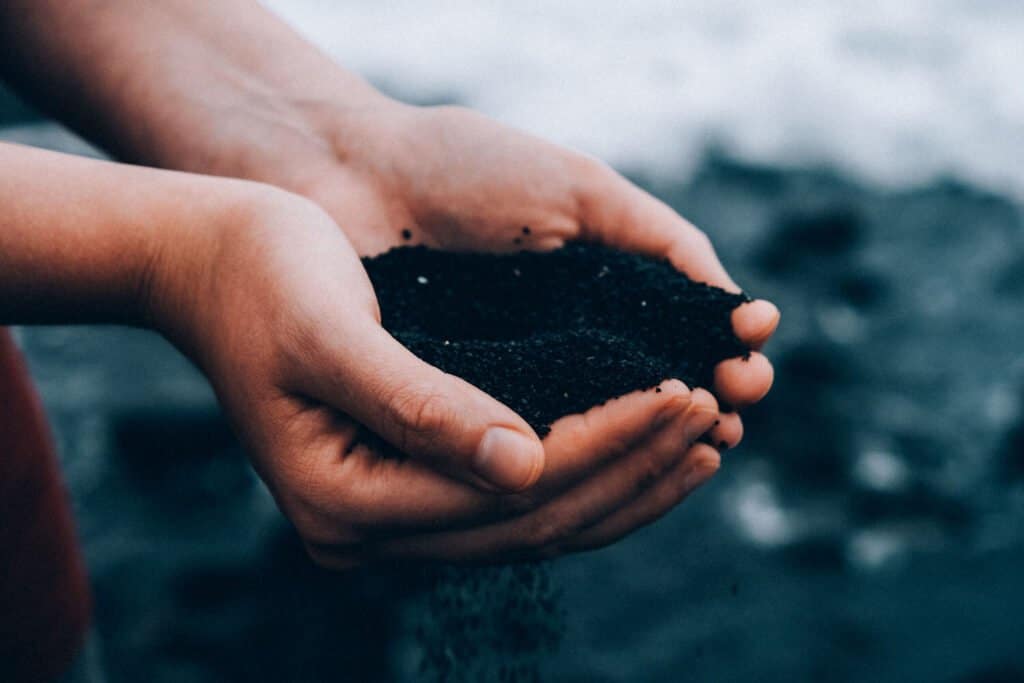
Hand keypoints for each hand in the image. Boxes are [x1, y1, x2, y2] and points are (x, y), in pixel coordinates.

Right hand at [149, 186, 726, 565]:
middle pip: (533, 522)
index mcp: (343, 504)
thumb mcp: (332, 334)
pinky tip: (638, 447)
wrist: (204, 263)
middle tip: (714, 417)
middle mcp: (367, 533)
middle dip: (631, 468)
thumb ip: (421, 408)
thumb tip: (526, 466)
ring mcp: (387, 520)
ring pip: (535, 525)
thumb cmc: (260, 277)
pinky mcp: (407, 489)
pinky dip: (584, 477)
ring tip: (701, 441)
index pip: (510, 490)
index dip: (606, 444)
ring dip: (622, 484)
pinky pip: (513, 502)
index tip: (681, 392)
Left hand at [250, 102, 779, 447]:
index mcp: (601, 301)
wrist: (355, 174)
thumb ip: (659, 241)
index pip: (681, 350)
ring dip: (652, 452)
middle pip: (651, 407)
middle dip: (701, 414)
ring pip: (597, 443)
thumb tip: (743, 312)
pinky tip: (611, 466)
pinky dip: (572, 467)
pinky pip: (524, 456)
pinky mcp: (461, 419)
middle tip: (729, 415)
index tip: (747, 369)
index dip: (722, 365)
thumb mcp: (578, 191)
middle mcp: (566, 355)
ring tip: (696, 444)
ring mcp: (516, 392)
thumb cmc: (464, 167)